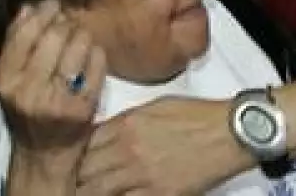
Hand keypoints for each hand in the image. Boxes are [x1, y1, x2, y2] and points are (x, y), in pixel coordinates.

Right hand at [0, 1, 104, 184]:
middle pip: (56, 34)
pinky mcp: (84, 107)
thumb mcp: (11, 78)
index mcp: (6, 80)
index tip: (54, 6)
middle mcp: (29, 91)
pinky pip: (98, 62)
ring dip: (83, 35)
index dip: (44, 12)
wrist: (44, 154)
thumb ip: (16, 42)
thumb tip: (29, 6)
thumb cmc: (27, 108)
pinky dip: (98, 54)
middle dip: (66, 23)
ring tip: (80, 41)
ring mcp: (58, 100)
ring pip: (80, 43)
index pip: (26, 33)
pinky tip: (91, 58)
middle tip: (69, 25)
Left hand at [78, 96, 237, 195]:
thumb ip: (124, 122)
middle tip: (68, 182)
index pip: (83, 143)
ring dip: (88, 192)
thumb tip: (102, 133)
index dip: (72, 154)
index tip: (67, 160)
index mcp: (126, 125)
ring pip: (97, 191)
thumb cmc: (196, 117)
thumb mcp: (155, 107)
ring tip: (83, 193)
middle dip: (75, 176)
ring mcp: (141, 176)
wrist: (229, 133)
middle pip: (84, 169)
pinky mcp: (158, 195)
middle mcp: (128, 150)